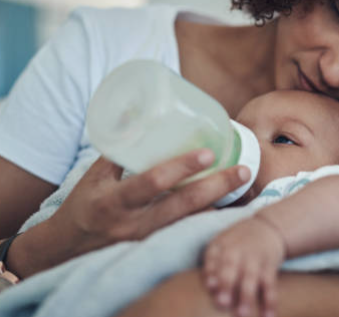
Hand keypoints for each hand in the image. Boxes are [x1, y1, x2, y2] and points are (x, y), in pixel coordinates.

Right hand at [39, 150, 249, 269]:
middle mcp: (133, 225)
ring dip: (219, 204)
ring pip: (190, 223)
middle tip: (243, 170)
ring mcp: (146, 241)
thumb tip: (142, 118)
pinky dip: (208, 219)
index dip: (180, 168)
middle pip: (183, 206)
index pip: (152, 183)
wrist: (68, 248)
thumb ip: (120, 150)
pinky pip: (186, 232)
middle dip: (216, 187)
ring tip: (243, 185)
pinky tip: (227, 205)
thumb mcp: (94, 176)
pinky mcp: (155, 248)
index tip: (207, 153)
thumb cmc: (83, 205)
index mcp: (114, 202)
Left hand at [203, 216, 285, 316]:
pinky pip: (270, 285)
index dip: (211, 271)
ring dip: (247, 296)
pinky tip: (269, 316)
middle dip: (227, 285)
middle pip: (231, 267)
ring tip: (243, 315)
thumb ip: (211, 264)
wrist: (266, 227)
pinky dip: (270, 301)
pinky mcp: (270, 266)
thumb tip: (209, 287)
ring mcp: (255, 258)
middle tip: (223, 303)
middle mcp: (237, 251)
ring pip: (251, 278)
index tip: (210, 286)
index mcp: (221, 245)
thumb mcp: (220, 244)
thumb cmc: (236, 242)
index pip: (213, 258)